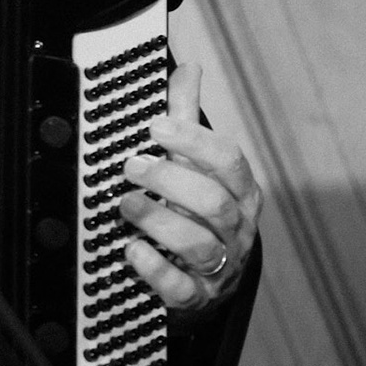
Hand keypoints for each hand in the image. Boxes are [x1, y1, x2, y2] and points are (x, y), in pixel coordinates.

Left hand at [121, 62, 261, 311]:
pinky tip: (131, 249)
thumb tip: (189, 68)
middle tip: (130, 167)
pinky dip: (155, 269)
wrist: (206, 282)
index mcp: (240, 193)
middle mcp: (236, 230)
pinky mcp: (195, 298)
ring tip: (124, 204)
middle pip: (215, 204)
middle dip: (171, 181)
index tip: (156, 127)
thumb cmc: (197, 211)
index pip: (230, 162)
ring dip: (158, 221)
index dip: (194, 142)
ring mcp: (219, 266)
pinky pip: (180, 287)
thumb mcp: (196, 165)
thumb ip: (187, 119)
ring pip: (199, 245)